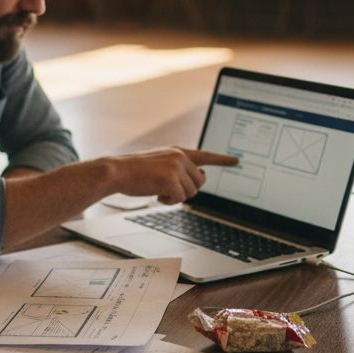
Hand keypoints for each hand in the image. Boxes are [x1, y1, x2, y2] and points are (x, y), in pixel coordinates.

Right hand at [104, 147, 239, 204]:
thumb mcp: (161, 163)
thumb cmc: (135, 171)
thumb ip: (180, 167)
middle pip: (200, 182)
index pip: (205, 155)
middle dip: (187, 189)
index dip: (222, 159)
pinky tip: (156, 194)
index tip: (236, 160)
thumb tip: (202, 177)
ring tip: (158, 190)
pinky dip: (168, 201)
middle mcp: (180, 156)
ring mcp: (176, 167)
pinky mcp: (170, 179)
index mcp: (178, 151)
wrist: (117, 171)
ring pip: (191, 192)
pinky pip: (179, 198)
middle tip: (168, 190)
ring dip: (176, 196)